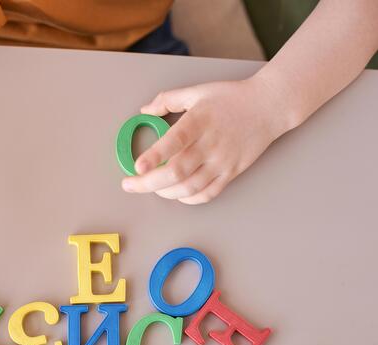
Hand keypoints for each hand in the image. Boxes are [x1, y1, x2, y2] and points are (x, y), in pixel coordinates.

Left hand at [121, 77, 299, 203]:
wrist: (269, 107)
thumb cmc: (231, 98)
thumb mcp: (196, 91)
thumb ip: (167, 100)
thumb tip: (145, 111)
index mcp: (199, 121)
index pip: (174, 141)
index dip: (154, 157)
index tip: (137, 167)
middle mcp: (210, 144)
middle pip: (177, 172)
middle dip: (148, 184)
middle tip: (129, 185)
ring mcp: (222, 161)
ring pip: (190, 188)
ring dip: (165, 193)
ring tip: (151, 188)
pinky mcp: (232, 172)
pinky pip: (208, 194)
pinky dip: (188, 199)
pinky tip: (176, 194)